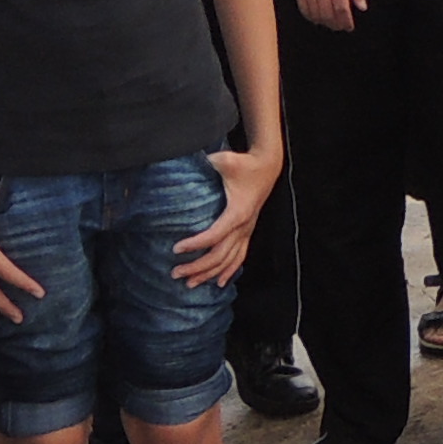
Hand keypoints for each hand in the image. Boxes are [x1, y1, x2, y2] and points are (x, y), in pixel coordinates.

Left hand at [180, 142, 279, 283]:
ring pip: (229, 261)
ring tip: (190, 284)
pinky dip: (229, 271)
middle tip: (175, 273)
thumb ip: (206, 162)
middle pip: (219, 256)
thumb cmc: (244, 163)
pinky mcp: (248, 231)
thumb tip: (182, 161)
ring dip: (209, 274)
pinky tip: (219, 282)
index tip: (175, 249)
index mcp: (237, 213)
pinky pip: (240, 257)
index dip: (195, 244)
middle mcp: (243, 226)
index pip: (214, 236)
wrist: (267, 165)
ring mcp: (247, 231)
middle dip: (197, 267)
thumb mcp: (224, 160)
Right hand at [292, 0, 366, 28]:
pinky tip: (318, 17)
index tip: (349, 26)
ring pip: (315, 14)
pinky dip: (311, 17)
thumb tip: (362, 7)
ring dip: (324, 22)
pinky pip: (303, 8)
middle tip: (341, 26)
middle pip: (328, 14)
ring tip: (331, 22)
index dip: (346, 21)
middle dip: (336, 25)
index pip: (342, 8)